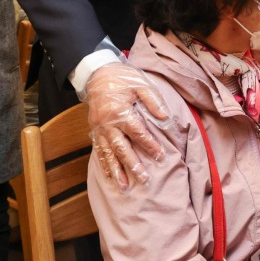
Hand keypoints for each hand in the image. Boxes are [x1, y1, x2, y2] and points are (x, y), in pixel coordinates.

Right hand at [85, 63, 170, 190]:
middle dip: (133, 164)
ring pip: (108, 153)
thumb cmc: (123, 78)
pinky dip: (104, 164)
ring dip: (117, 170)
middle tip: (144, 179)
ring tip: (125, 186)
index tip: (161, 156)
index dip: (150, 145)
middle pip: (121, 148)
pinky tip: (109, 176)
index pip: (138, 132)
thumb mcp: (141, 84)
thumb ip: (153, 100)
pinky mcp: (94, 130)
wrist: (98, 74)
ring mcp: (99, 128)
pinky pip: (98, 150)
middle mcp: (107, 123)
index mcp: (120, 111)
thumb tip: (165, 117)